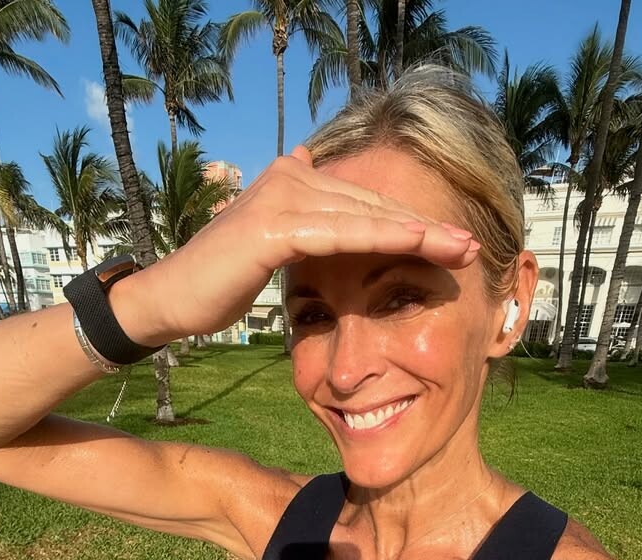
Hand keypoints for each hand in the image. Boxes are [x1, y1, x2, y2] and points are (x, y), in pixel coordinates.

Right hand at [110, 145, 481, 344]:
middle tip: (471, 245)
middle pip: (372, 204)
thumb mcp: (268, 250)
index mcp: (294, 184)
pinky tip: (416, 247)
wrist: (170, 300)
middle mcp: (291, 178)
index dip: (409, 223)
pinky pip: (339, 234)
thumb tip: (311, 182)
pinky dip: (380, 241)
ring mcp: (282, 197)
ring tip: (458, 248)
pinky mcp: (273, 225)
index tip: (451, 243)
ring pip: (363, 216)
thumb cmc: (217, 285)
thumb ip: (298, 225)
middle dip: (425, 227)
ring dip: (416, 233)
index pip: (363, 203)